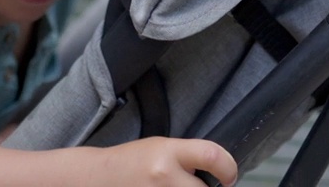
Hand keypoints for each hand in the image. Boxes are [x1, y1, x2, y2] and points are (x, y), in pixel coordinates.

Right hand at [101, 137, 237, 186]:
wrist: (98, 178)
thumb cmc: (132, 161)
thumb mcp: (161, 146)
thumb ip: (189, 157)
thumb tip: (220, 171)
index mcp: (168, 152)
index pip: (212, 156)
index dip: (229, 168)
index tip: (229, 176)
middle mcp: (163, 176)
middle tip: (194, 185)